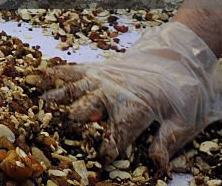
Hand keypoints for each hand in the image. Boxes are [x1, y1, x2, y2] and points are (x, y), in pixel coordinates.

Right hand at [43, 21, 221, 171]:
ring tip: (42, 103)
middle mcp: (115, 90)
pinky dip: (54, 72)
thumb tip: (158, 166)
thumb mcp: (183, 120)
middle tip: (62, 127)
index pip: (120, 131)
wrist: (174, 57)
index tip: (102, 156)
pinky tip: (38, 76)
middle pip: (90, 105)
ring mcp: (102, 77)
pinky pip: (72, 70)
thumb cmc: (180, 93)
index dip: (110, 145)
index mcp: (137, 105)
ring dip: (59, 95)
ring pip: (76, 87)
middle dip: (76, 118)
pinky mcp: (95, 68)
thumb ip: (167, 142)